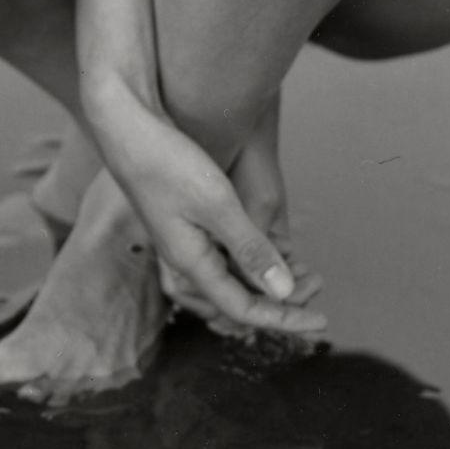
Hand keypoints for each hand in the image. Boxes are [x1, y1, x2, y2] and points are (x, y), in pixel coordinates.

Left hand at [71, 403, 317, 448]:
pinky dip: (156, 422)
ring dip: (220, 423)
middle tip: (296, 442)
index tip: (310, 448)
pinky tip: (163, 407)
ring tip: (258, 422)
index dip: (274, 448)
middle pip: (209, 437)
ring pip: (179, 434)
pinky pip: (137, 441)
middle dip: (256, 431)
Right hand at [84, 76, 323, 339]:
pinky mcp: (185, 223)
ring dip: (269, 281)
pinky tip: (270, 251)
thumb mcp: (218, 206)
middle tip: (318, 290)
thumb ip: (251, 250)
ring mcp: (184, 241)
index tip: (323, 321)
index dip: (284, 318)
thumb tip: (283, 293)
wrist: (126, 127)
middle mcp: (186, 259)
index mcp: (191, 263)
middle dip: (280, 304)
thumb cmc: (167, 162)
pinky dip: (253, 261)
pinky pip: (223, 258)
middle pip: (238, 300)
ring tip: (305, 274)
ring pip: (231, 279)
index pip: (243, 309)